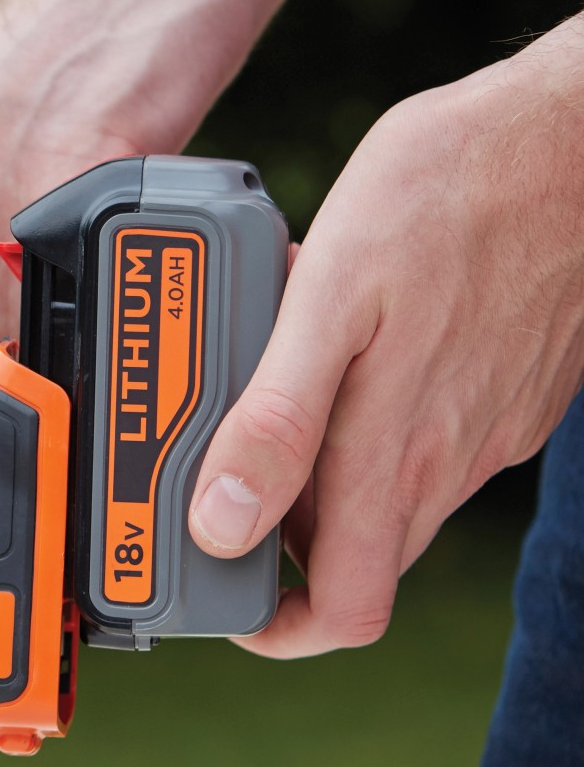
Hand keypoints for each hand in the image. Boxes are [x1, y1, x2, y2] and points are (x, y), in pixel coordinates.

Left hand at [188, 19, 583, 657]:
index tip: (224, 594)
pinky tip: (338, 350)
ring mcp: (482, 429)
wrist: (573, 137)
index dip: (279, 628)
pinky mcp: (505, 391)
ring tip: (266, 395)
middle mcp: (446, 462)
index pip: (345, 610)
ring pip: (386, 496)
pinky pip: (425, 439)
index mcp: (394, 457)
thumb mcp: (330, 300)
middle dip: (282, 538)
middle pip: (355, 556)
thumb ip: (275, 422)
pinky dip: (370, 422)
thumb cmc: (451, 195)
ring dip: (321, 472)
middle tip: (217, 474)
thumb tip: (219, 526)